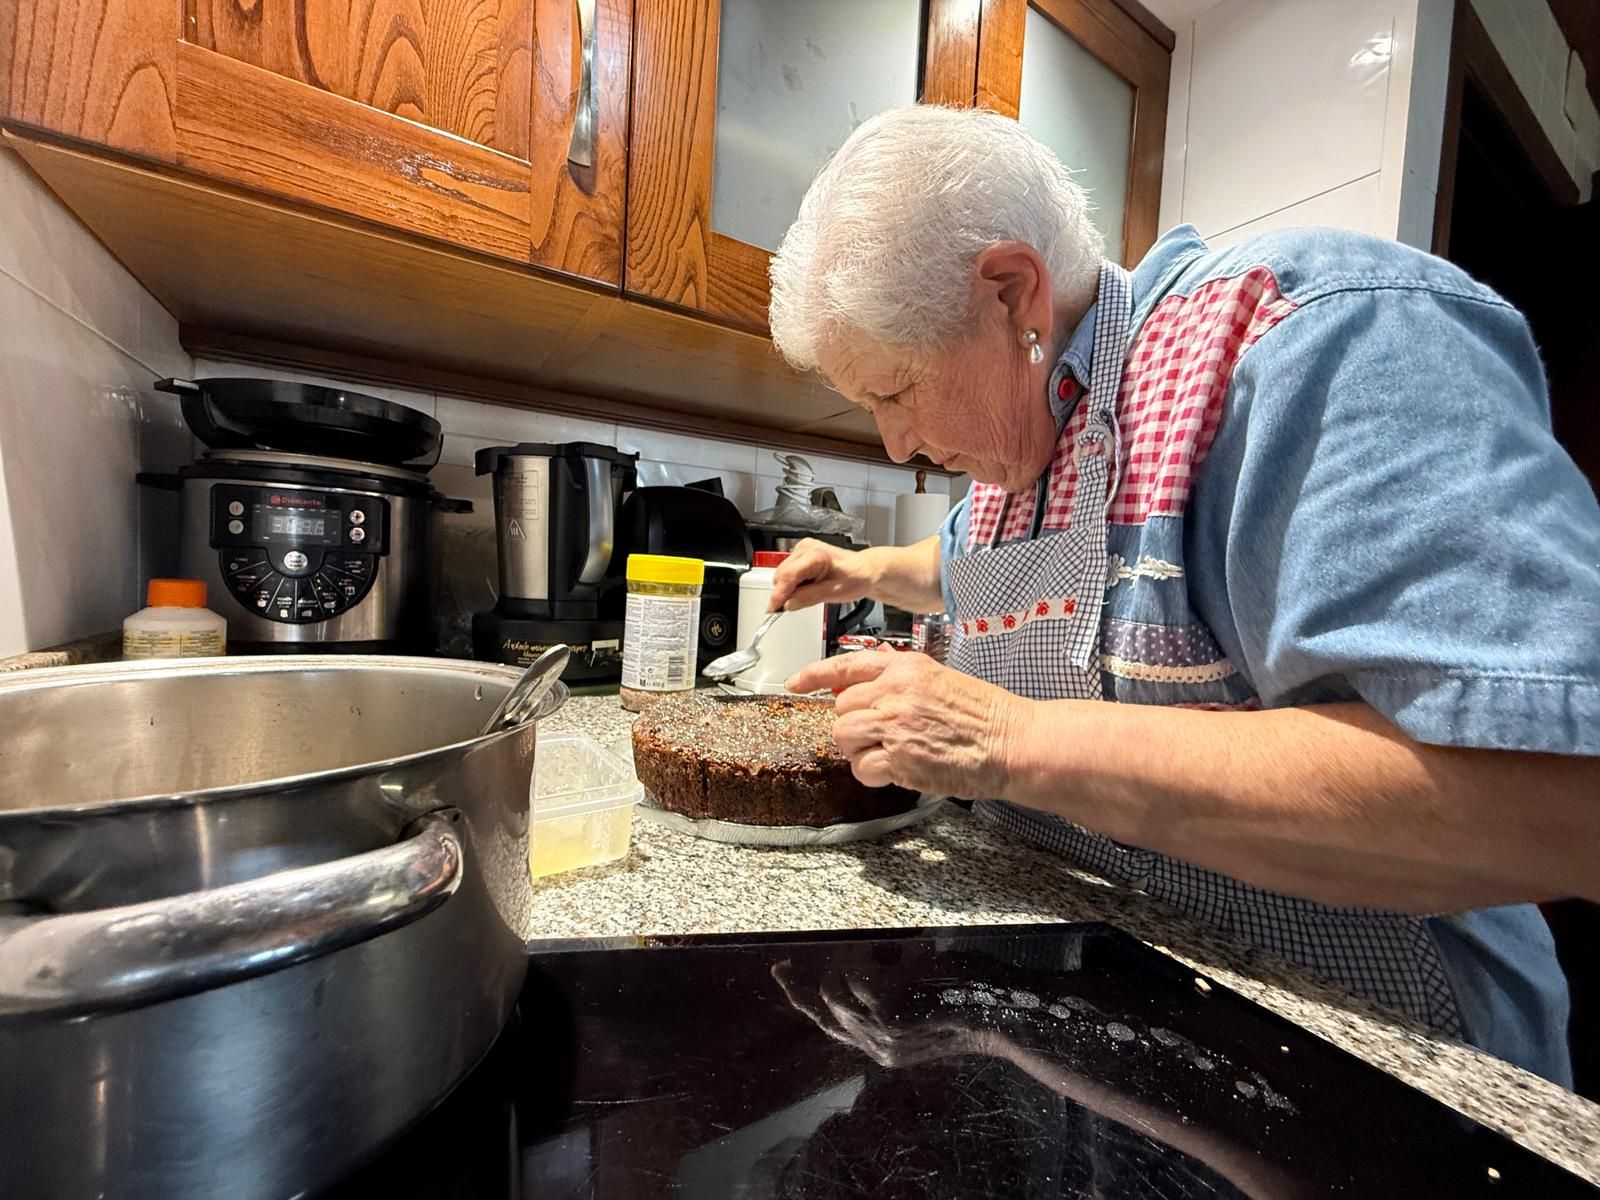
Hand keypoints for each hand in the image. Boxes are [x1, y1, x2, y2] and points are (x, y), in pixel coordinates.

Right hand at [766, 538, 875, 612]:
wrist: (865, 570)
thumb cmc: (857, 576)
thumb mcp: (836, 592)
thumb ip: (809, 598)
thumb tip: (788, 604)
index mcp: (816, 554)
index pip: (788, 575)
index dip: (779, 594)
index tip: (772, 609)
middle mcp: (805, 548)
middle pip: (782, 575)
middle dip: (784, 594)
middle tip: (793, 607)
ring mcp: (801, 550)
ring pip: (782, 575)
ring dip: (788, 590)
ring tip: (809, 593)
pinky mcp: (800, 556)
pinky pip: (788, 574)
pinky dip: (792, 585)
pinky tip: (807, 588)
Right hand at [771, 960, 979, 1067]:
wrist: (1009, 1015)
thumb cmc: (977, 1002)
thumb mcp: (926, 1005)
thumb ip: (894, 997)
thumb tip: (873, 956)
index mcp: (885, 1050)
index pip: (830, 1026)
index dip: (800, 997)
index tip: (782, 971)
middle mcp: (878, 1047)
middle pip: (826, 1005)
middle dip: (824, 971)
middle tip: (844, 947)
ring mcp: (880, 1031)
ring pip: (836, 986)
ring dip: (857, 959)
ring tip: (897, 953)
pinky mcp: (887, 1009)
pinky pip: (856, 971)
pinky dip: (873, 954)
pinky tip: (905, 953)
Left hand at [787, 650, 1030, 798]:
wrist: (1012, 742)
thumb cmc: (985, 715)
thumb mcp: (939, 680)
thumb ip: (900, 683)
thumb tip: (863, 694)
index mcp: (906, 667)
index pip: (848, 665)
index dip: (815, 675)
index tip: (796, 682)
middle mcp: (895, 692)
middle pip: (841, 709)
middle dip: (854, 725)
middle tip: (881, 737)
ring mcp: (895, 725)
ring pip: (844, 738)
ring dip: (860, 750)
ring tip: (890, 754)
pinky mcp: (900, 759)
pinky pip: (862, 768)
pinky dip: (873, 774)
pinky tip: (897, 770)